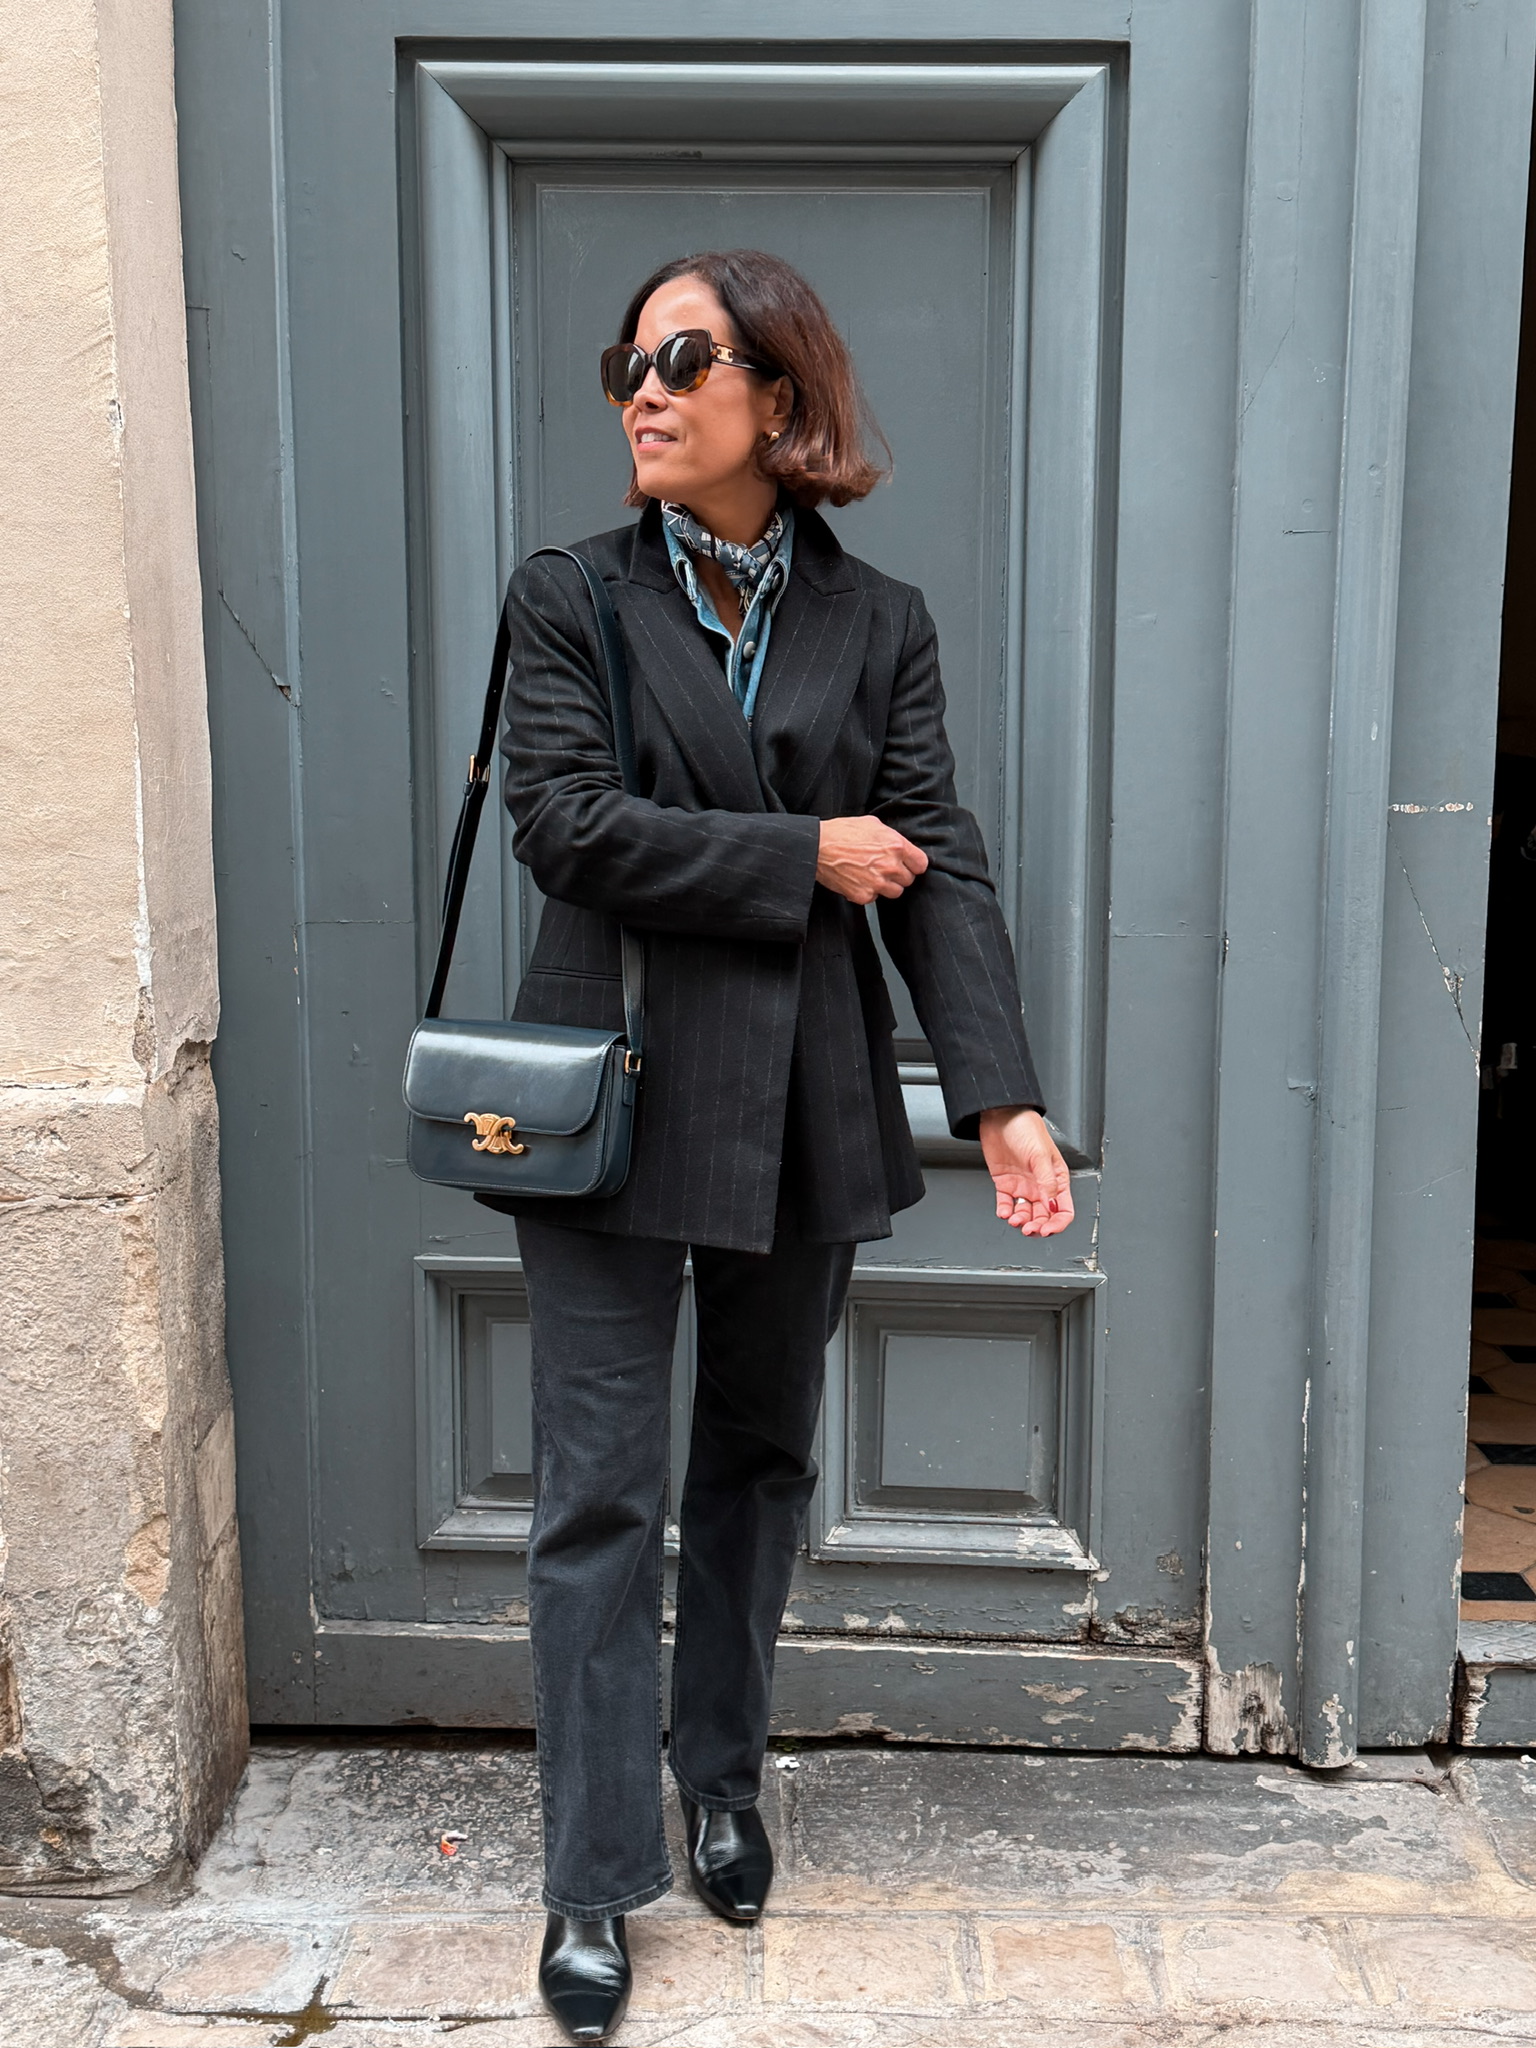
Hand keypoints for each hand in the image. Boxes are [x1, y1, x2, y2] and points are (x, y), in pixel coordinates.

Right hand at [816, 816, 928, 903]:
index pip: (921, 864)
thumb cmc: (841, 832)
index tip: (908, 865)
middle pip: (908, 880)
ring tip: (872, 875)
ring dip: (886, 886)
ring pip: (895, 892)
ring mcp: (877, 883)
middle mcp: (890, 866)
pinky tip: (858, 880)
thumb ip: (891, 837)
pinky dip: (868, 892)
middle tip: (884, 868)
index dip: (914, 864)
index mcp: (895, 845)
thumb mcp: (872, 824)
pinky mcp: (863, 895)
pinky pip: (875, 898)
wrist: (817, 847)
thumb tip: (899, 844)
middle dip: (899, 875)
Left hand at [979, 1107, 1073, 1237]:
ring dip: (1021, 1221)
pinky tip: (1004, 1212)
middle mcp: (1041, 1184)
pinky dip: (1005, 1211)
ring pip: (1026, 1213)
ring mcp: (1023, 1185)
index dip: (1057, 1223)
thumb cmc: (1025, 1127)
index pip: (1063, 1209)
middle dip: (1037, 1226)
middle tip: (1028, 1229)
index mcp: (1056, 1178)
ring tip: (1014, 1220)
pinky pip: (1006, 1203)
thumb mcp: (1040, 1154)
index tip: (1047, 1230)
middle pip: (1044, 1216)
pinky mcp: (1005, 1183)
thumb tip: (1051, 1205)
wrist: (1000, 1116)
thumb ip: (1046, 1181)